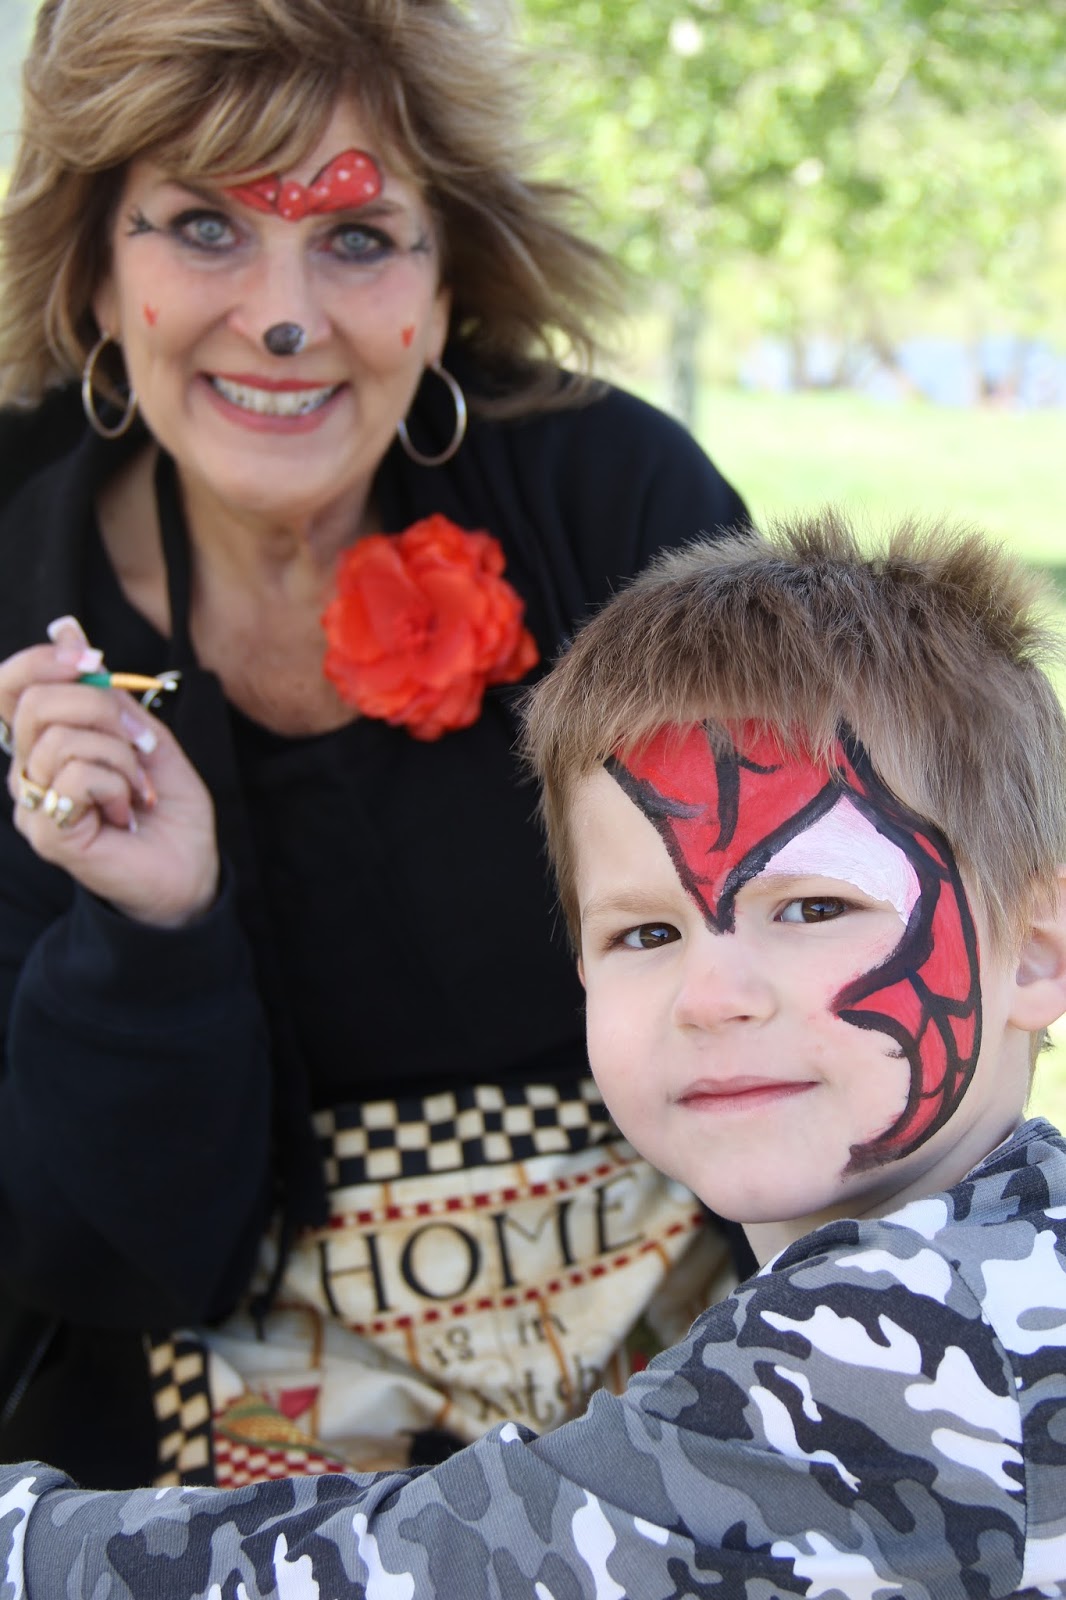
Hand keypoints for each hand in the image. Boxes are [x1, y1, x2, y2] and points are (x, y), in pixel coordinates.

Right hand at [1, 617, 218, 926]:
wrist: (190, 869)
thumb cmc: (166, 808)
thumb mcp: (143, 735)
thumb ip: (106, 691)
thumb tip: (66, 628)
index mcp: (46, 742)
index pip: (10, 685)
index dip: (44, 660)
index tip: (92, 658)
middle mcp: (28, 771)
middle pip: (36, 703)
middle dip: (103, 709)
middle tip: (141, 743)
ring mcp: (32, 804)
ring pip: (62, 740)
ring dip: (121, 758)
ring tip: (138, 788)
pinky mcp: (47, 832)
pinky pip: (75, 776)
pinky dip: (117, 784)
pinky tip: (126, 811)